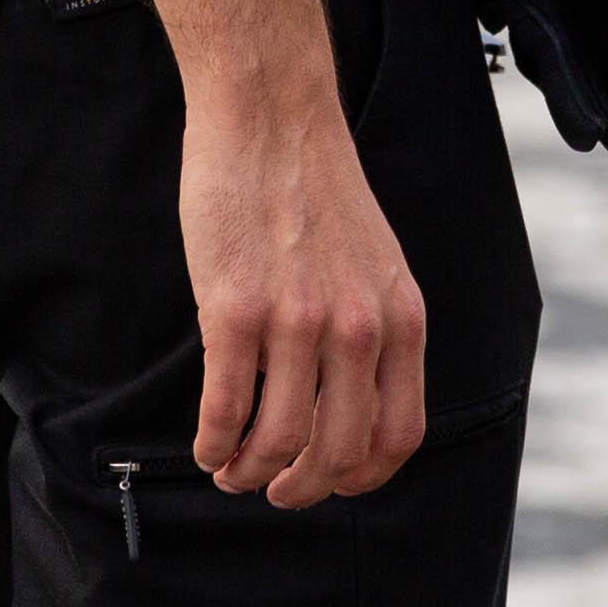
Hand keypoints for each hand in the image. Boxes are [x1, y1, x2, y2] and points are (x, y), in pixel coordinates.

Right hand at [180, 80, 428, 506]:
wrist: (271, 117)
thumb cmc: (314, 188)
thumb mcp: (376, 264)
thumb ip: (372, 329)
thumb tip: (346, 404)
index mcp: (400, 319)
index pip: (399, 435)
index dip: (363, 477)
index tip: (333, 482)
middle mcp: (358, 328)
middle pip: (339, 453)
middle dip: (301, 487)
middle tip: (273, 489)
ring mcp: (297, 321)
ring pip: (279, 441)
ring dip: (249, 473)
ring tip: (231, 470)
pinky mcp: (235, 310)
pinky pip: (225, 409)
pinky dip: (213, 443)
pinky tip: (207, 445)